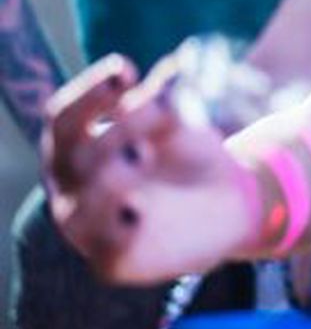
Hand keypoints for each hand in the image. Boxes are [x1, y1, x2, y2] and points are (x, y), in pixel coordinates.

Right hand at [41, 55, 256, 284]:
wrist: (229, 204)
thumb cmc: (190, 155)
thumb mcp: (183, 122)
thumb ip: (168, 97)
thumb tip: (170, 67)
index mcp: (76, 146)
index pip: (62, 116)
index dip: (88, 92)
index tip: (126, 70)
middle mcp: (71, 186)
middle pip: (77, 154)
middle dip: (120, 127)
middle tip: (160, 109)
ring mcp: (87, 226)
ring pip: (78, 208)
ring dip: (108, 179)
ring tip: (142, 154)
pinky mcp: (114, 262)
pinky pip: (107, 252)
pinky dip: (119, 231)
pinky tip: (138, 211)